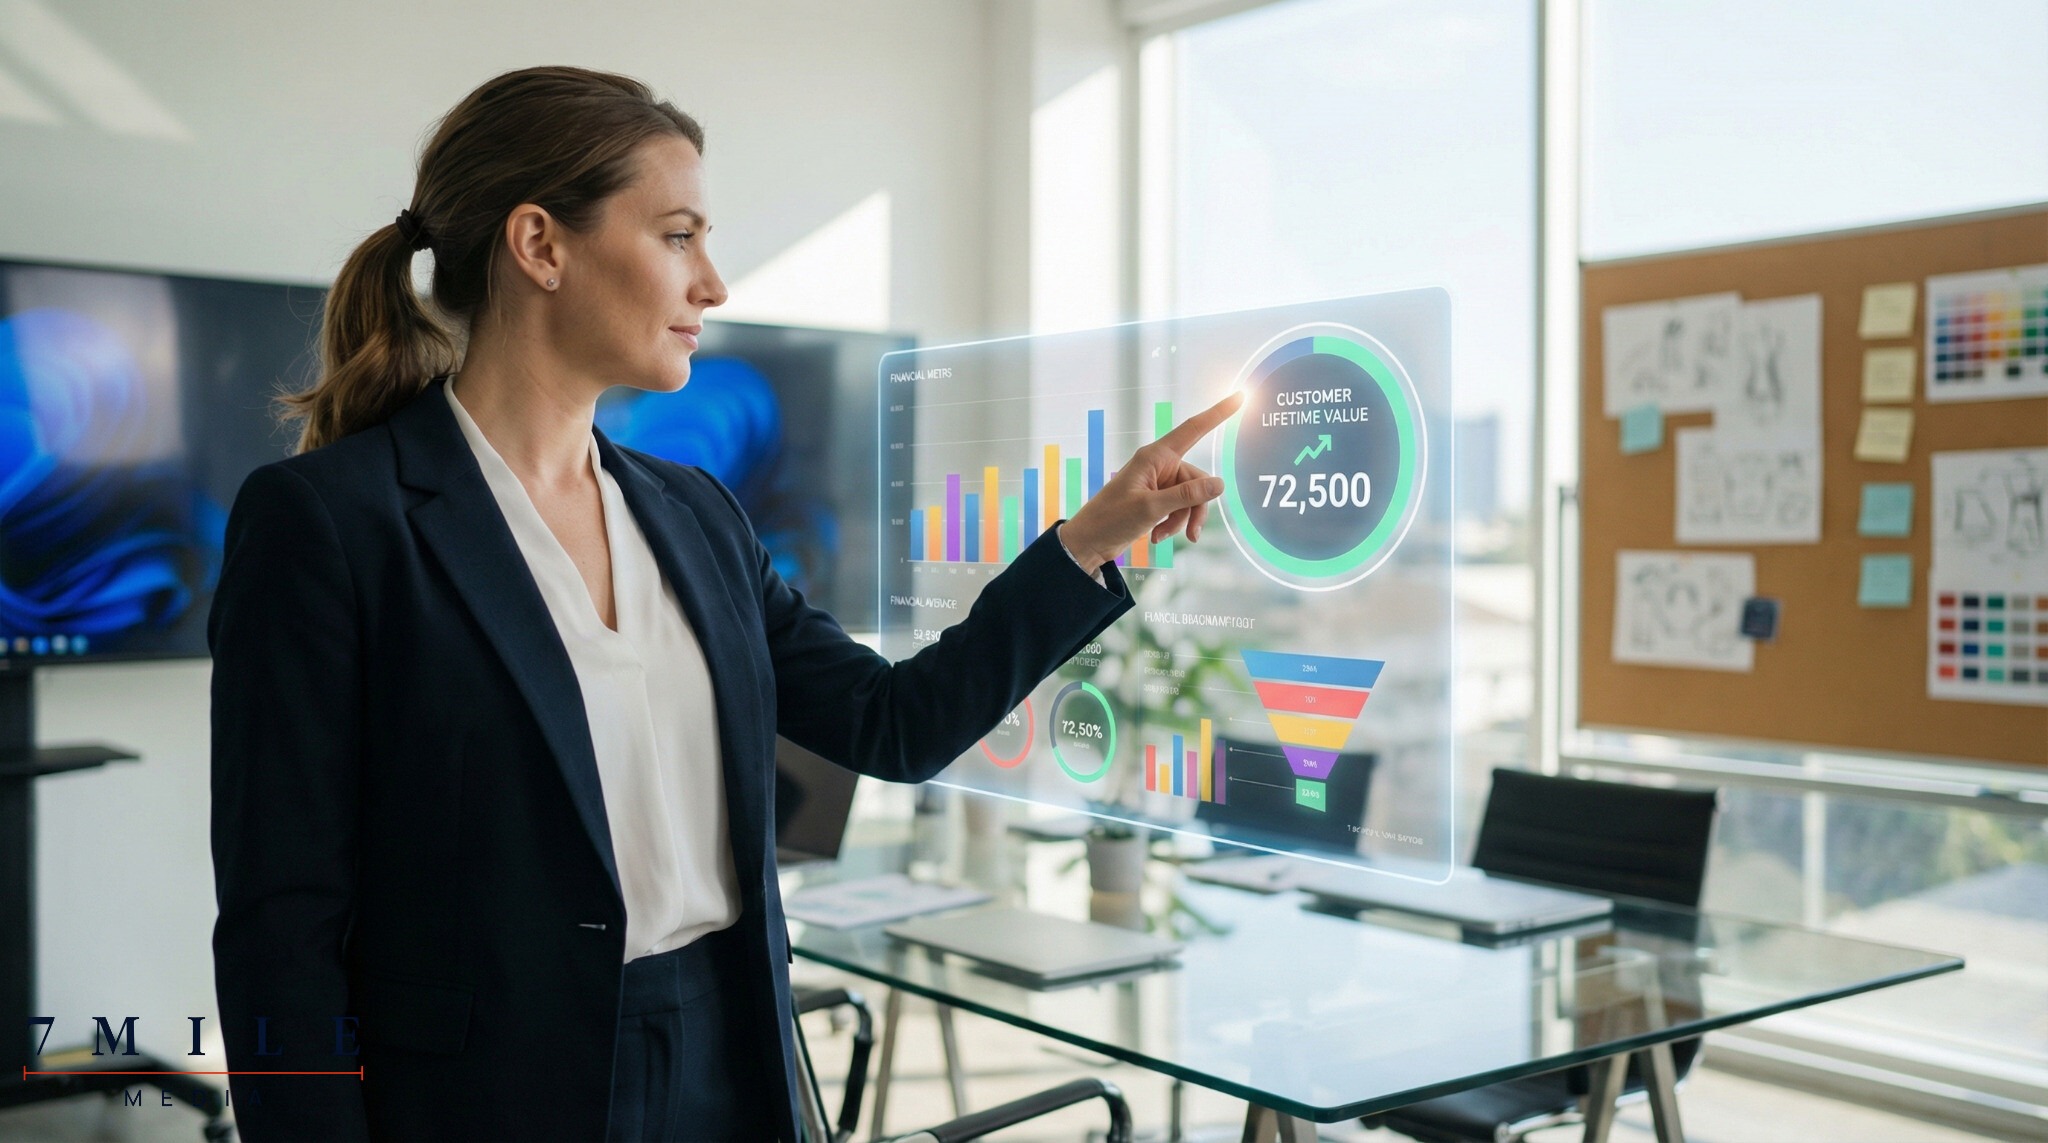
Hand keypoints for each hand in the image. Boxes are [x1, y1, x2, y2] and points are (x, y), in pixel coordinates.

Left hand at [1058, 390, 1244, 573]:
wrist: (1089, 542)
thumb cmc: (1112, 519)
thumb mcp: (1151, 508)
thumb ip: (1187, 495)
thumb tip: (1220, 484)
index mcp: (1155, 456)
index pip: (1193, 429)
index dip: (1218, 413)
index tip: (1239, 397)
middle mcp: (1159, 465)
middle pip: (1197, 480)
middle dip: (1195, 508)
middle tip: (1192, 535)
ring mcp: (1158, 483)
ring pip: (1190, 498)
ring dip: (1182, 520)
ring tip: (1162, 536)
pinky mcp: (1156, 499)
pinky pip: (1179, 508)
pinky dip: (1172, 524)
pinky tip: (1156, 536)